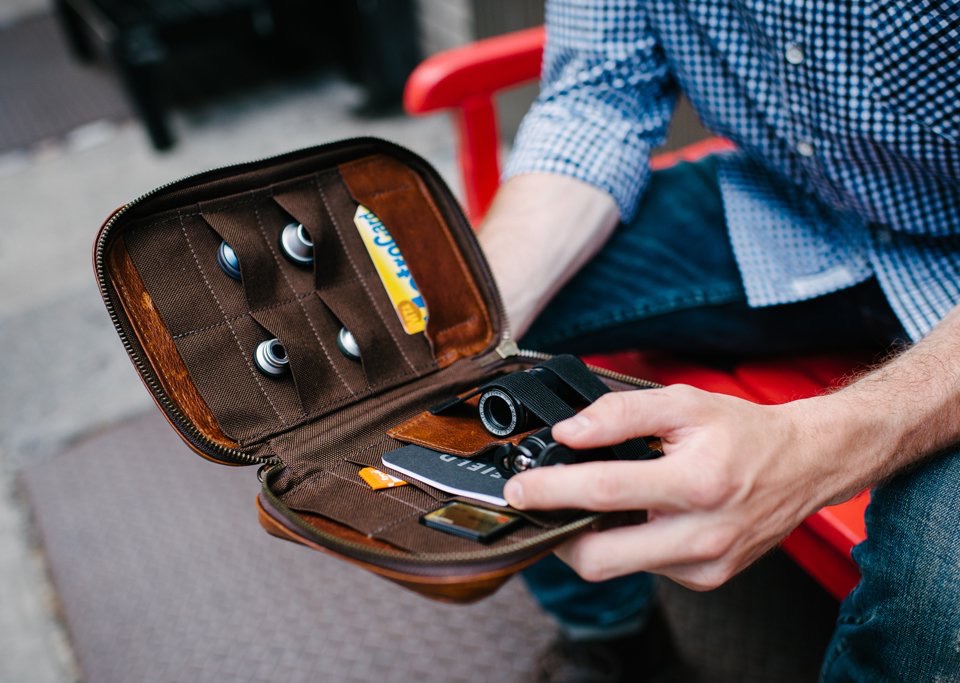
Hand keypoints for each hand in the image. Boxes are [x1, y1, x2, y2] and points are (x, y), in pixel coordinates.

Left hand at [503, 385, 853, 589]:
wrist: (805, 465)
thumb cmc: (745, 433)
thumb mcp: (684, 403)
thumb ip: (621, 412)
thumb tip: (570, 431)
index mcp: (697, 482)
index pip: (604, 491)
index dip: (551, 490)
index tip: (518, 489)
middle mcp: (701, 533)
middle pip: (599, 558)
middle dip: (556, 534)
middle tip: (540, 505)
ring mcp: (704, 564)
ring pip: (618, 567)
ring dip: (591, 537)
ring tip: (593, 501)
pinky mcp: (705, 578)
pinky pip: (644, 568)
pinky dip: (626, 543)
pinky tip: (637, 515)